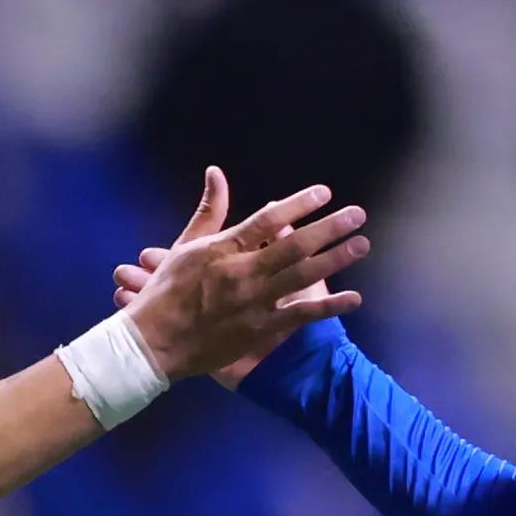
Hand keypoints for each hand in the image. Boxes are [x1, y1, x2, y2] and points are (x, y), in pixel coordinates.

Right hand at [115, 168, 368, 387]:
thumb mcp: (185, 245)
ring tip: (362, 244)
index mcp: (225, 248)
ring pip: (302, 276)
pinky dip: (328, 307)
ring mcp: (254, 302)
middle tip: (357, 215)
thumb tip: (216, 172)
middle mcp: (243, 272)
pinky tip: (353, 298)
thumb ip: (209, 209)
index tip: (324, 192)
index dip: (299, 204)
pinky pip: (300, 316)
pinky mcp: (259, 330)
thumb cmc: (167, 291)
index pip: (268, 219)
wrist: (154, 343)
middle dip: (329, 228)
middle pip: (295, 245)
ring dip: (335, 259)